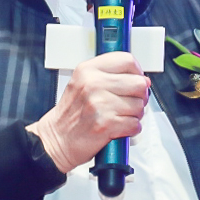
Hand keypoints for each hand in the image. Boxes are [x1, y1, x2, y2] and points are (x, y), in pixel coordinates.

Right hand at [28, 52, 148, 171]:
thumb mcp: (82, 83)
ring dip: (135, 115)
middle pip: (139, 83)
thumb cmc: (71, 114)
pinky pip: (135, 124)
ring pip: (139, 106)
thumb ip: (108, 75)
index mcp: (88, 70)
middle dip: (139, 96)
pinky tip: (119, 127)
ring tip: (120, 116)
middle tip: (129, 102)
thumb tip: (142, 79)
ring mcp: (99, 104)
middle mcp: (93, 84)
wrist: (56, 139)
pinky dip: (131, 129)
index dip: (137, 72)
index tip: (136, 80)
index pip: (127, 60)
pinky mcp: (106, 124)